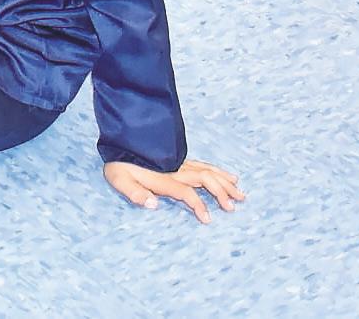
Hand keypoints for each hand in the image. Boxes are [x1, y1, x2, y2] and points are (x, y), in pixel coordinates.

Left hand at [104, 157, 245, 222]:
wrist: (120, 138)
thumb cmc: (119, 163)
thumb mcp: (119, 179)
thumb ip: (135, 192)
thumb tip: (153, 205)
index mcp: (162, 177)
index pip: (186, 192)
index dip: (198, 205)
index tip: (208, 219)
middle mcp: (175, 169)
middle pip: (204, 179)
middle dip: (221, 192)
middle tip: (235, 206)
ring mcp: (179, 163)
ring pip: (207, 171)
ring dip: (225, 182)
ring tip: (240, 192)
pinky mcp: (179, 159)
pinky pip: (204, 165)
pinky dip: (218, 170)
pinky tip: (228, 175)